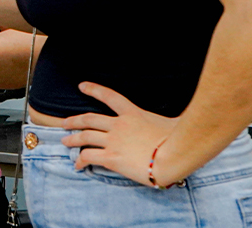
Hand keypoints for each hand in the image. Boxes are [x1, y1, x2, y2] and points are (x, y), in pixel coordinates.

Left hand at [59, 82, 180, 186]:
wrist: (174, 156)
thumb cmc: (179, 139)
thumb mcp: (175, 122)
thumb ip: (174, 119)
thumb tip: (185, 118)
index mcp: (133, 114)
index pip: (109, 97)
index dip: (94, 90)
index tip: (82, 86)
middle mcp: (119, 125)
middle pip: (89, 119)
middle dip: (74, 120)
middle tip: (65, 123)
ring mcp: (113, 140)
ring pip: (84, 137)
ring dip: (72, 139)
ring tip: (65, 141)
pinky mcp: (111, 157)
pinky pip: (88, 156)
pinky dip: (80, 160)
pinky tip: (77, 165)